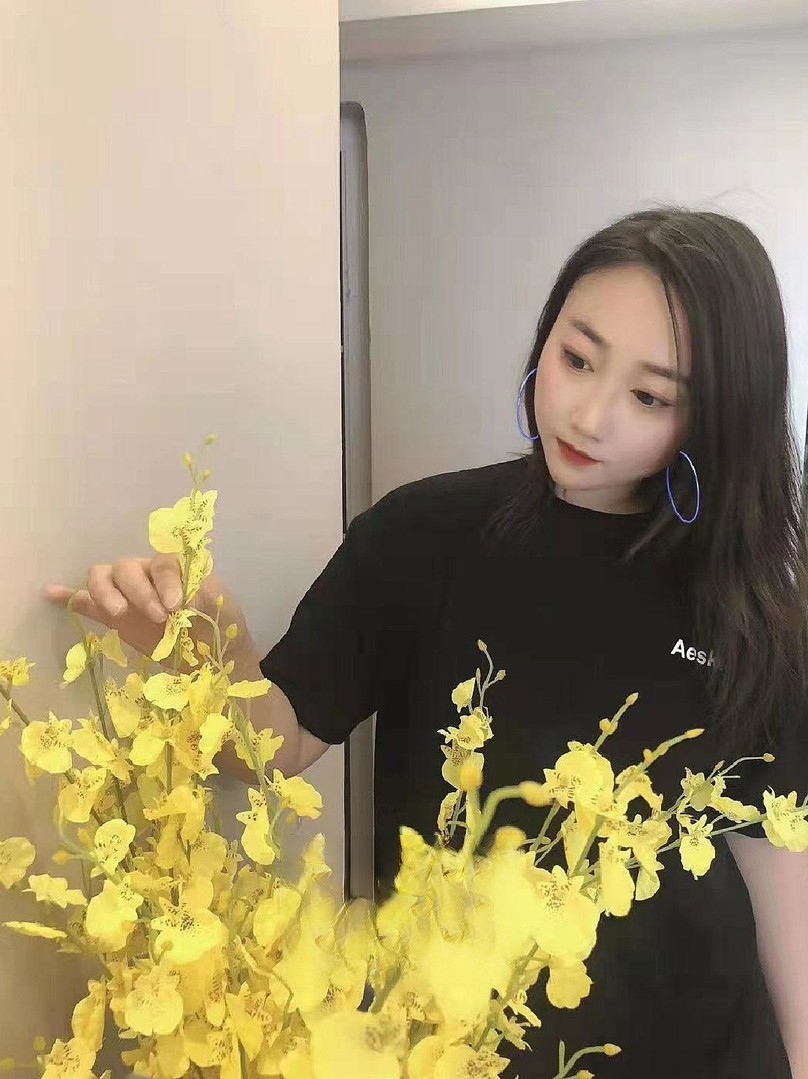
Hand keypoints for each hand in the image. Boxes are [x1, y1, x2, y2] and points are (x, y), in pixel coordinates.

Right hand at [43, 555, 251, 668]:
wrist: (215, 652)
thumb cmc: (218, 624)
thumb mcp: (219, 607)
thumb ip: (201, 596)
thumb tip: (181, 596)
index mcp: (174, 567)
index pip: (160, 563)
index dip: (165, 581)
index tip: (176, 606)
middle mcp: (146, 573)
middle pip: (126, 567)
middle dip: (139, 591)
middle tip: (158, 617)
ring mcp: (127, 593)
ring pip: (103, 577)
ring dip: (105, 592)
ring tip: (117, 613)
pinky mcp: (114, 616)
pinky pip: (85, 600)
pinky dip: (68, 596)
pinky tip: (49, 593)